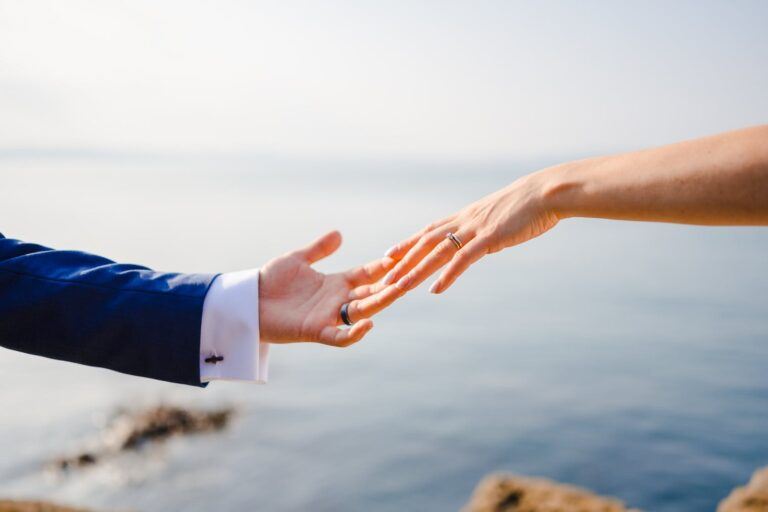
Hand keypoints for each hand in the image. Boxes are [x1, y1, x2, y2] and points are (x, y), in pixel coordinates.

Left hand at [259, 230, 403, 346]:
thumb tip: (340, 234)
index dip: (382, 267)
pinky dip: (355, 334)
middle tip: (410, 276)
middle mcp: (336, 301)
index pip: (366, 275)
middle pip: (371, 294)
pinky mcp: (315, 331)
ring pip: (362, 312)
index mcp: (335, 283)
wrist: (247, 301)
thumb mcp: (297, 259)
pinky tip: (369, 324)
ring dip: (381, 303)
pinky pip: (340, 337)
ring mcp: (328, 317)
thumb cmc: (271, 281)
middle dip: (390, 286)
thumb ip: (319, 249)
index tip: (400, 257)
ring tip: (398, 291)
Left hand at [382, 170, 559, 293]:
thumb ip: (487, 228)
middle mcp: (465, 221)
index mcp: (466, 216)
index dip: (408, 243)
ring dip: (416, 271)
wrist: (546, 193)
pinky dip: (448, 275)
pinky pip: (463, 259)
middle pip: (425, 242)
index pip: (429, 230)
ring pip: (437, 252)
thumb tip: (483, 237)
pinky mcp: (490, 238)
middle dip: (403, 260)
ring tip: (398, 287)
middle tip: (382, 276)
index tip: (389, 254)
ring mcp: (476, 229)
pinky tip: (436, 289)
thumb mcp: (501, 216)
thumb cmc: (529, 204)